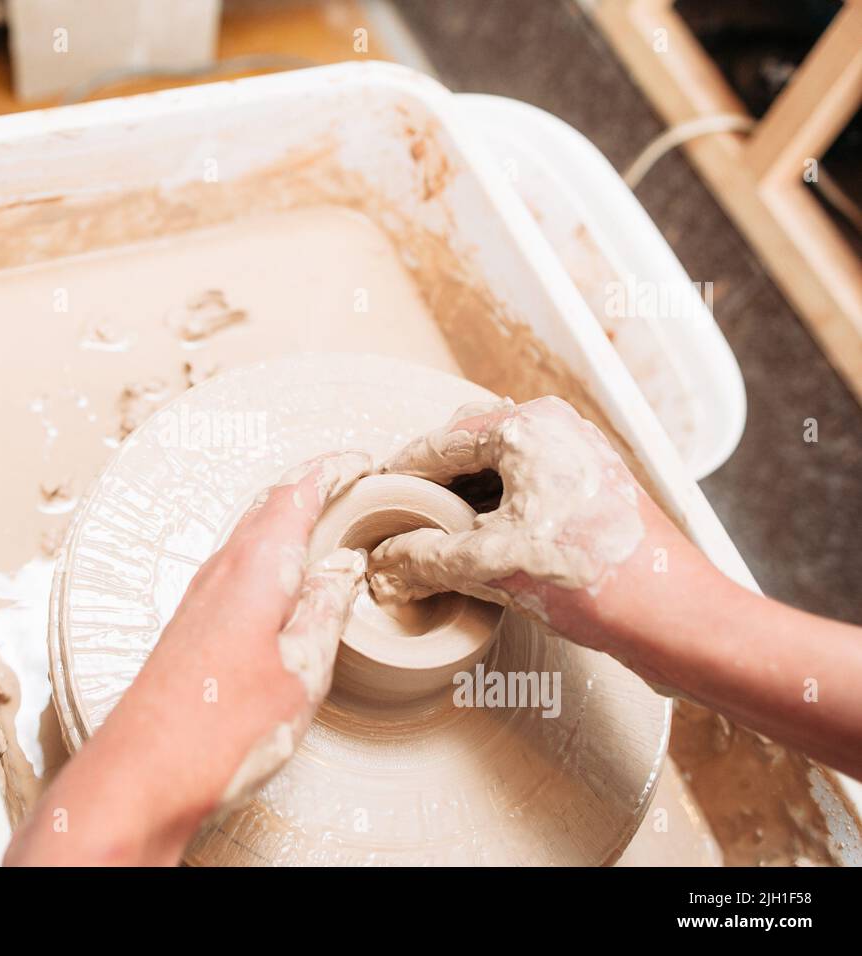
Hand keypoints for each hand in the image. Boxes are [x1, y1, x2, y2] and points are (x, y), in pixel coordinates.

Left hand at [5, 451, 369, 865]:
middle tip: (349, 483)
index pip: (297, 494)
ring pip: (250, 535)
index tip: (360, 462)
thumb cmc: (218, 730)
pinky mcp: (190, 626)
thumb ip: (326, 613)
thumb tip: (344, 571)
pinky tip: (284, 581)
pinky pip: (238, 567)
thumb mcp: (302, 672)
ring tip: (325, 525)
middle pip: (269, 506)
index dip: (332, 471)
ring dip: (288, 520)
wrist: (142, 772)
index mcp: (256, 568)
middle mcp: (221, 571)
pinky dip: (270, 555)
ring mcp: (200, 596)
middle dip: (311, 487)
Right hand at [367, 396, 648, 624]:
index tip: (371, 502)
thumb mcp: (490, 567)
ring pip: (497, 470)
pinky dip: (492, 511)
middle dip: (431, 488)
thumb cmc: (593, 579)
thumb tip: (383, 565)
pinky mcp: (591, 488)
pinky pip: (525, 488)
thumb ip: (425, 559)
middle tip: (399, 523)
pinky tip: (475, 545)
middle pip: (467, 450)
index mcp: (529, 427)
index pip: (440, 443)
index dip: (399, 477)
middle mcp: (556, 428)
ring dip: (461, 501)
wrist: (676, 617)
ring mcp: (578, 456)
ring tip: (432, 539)